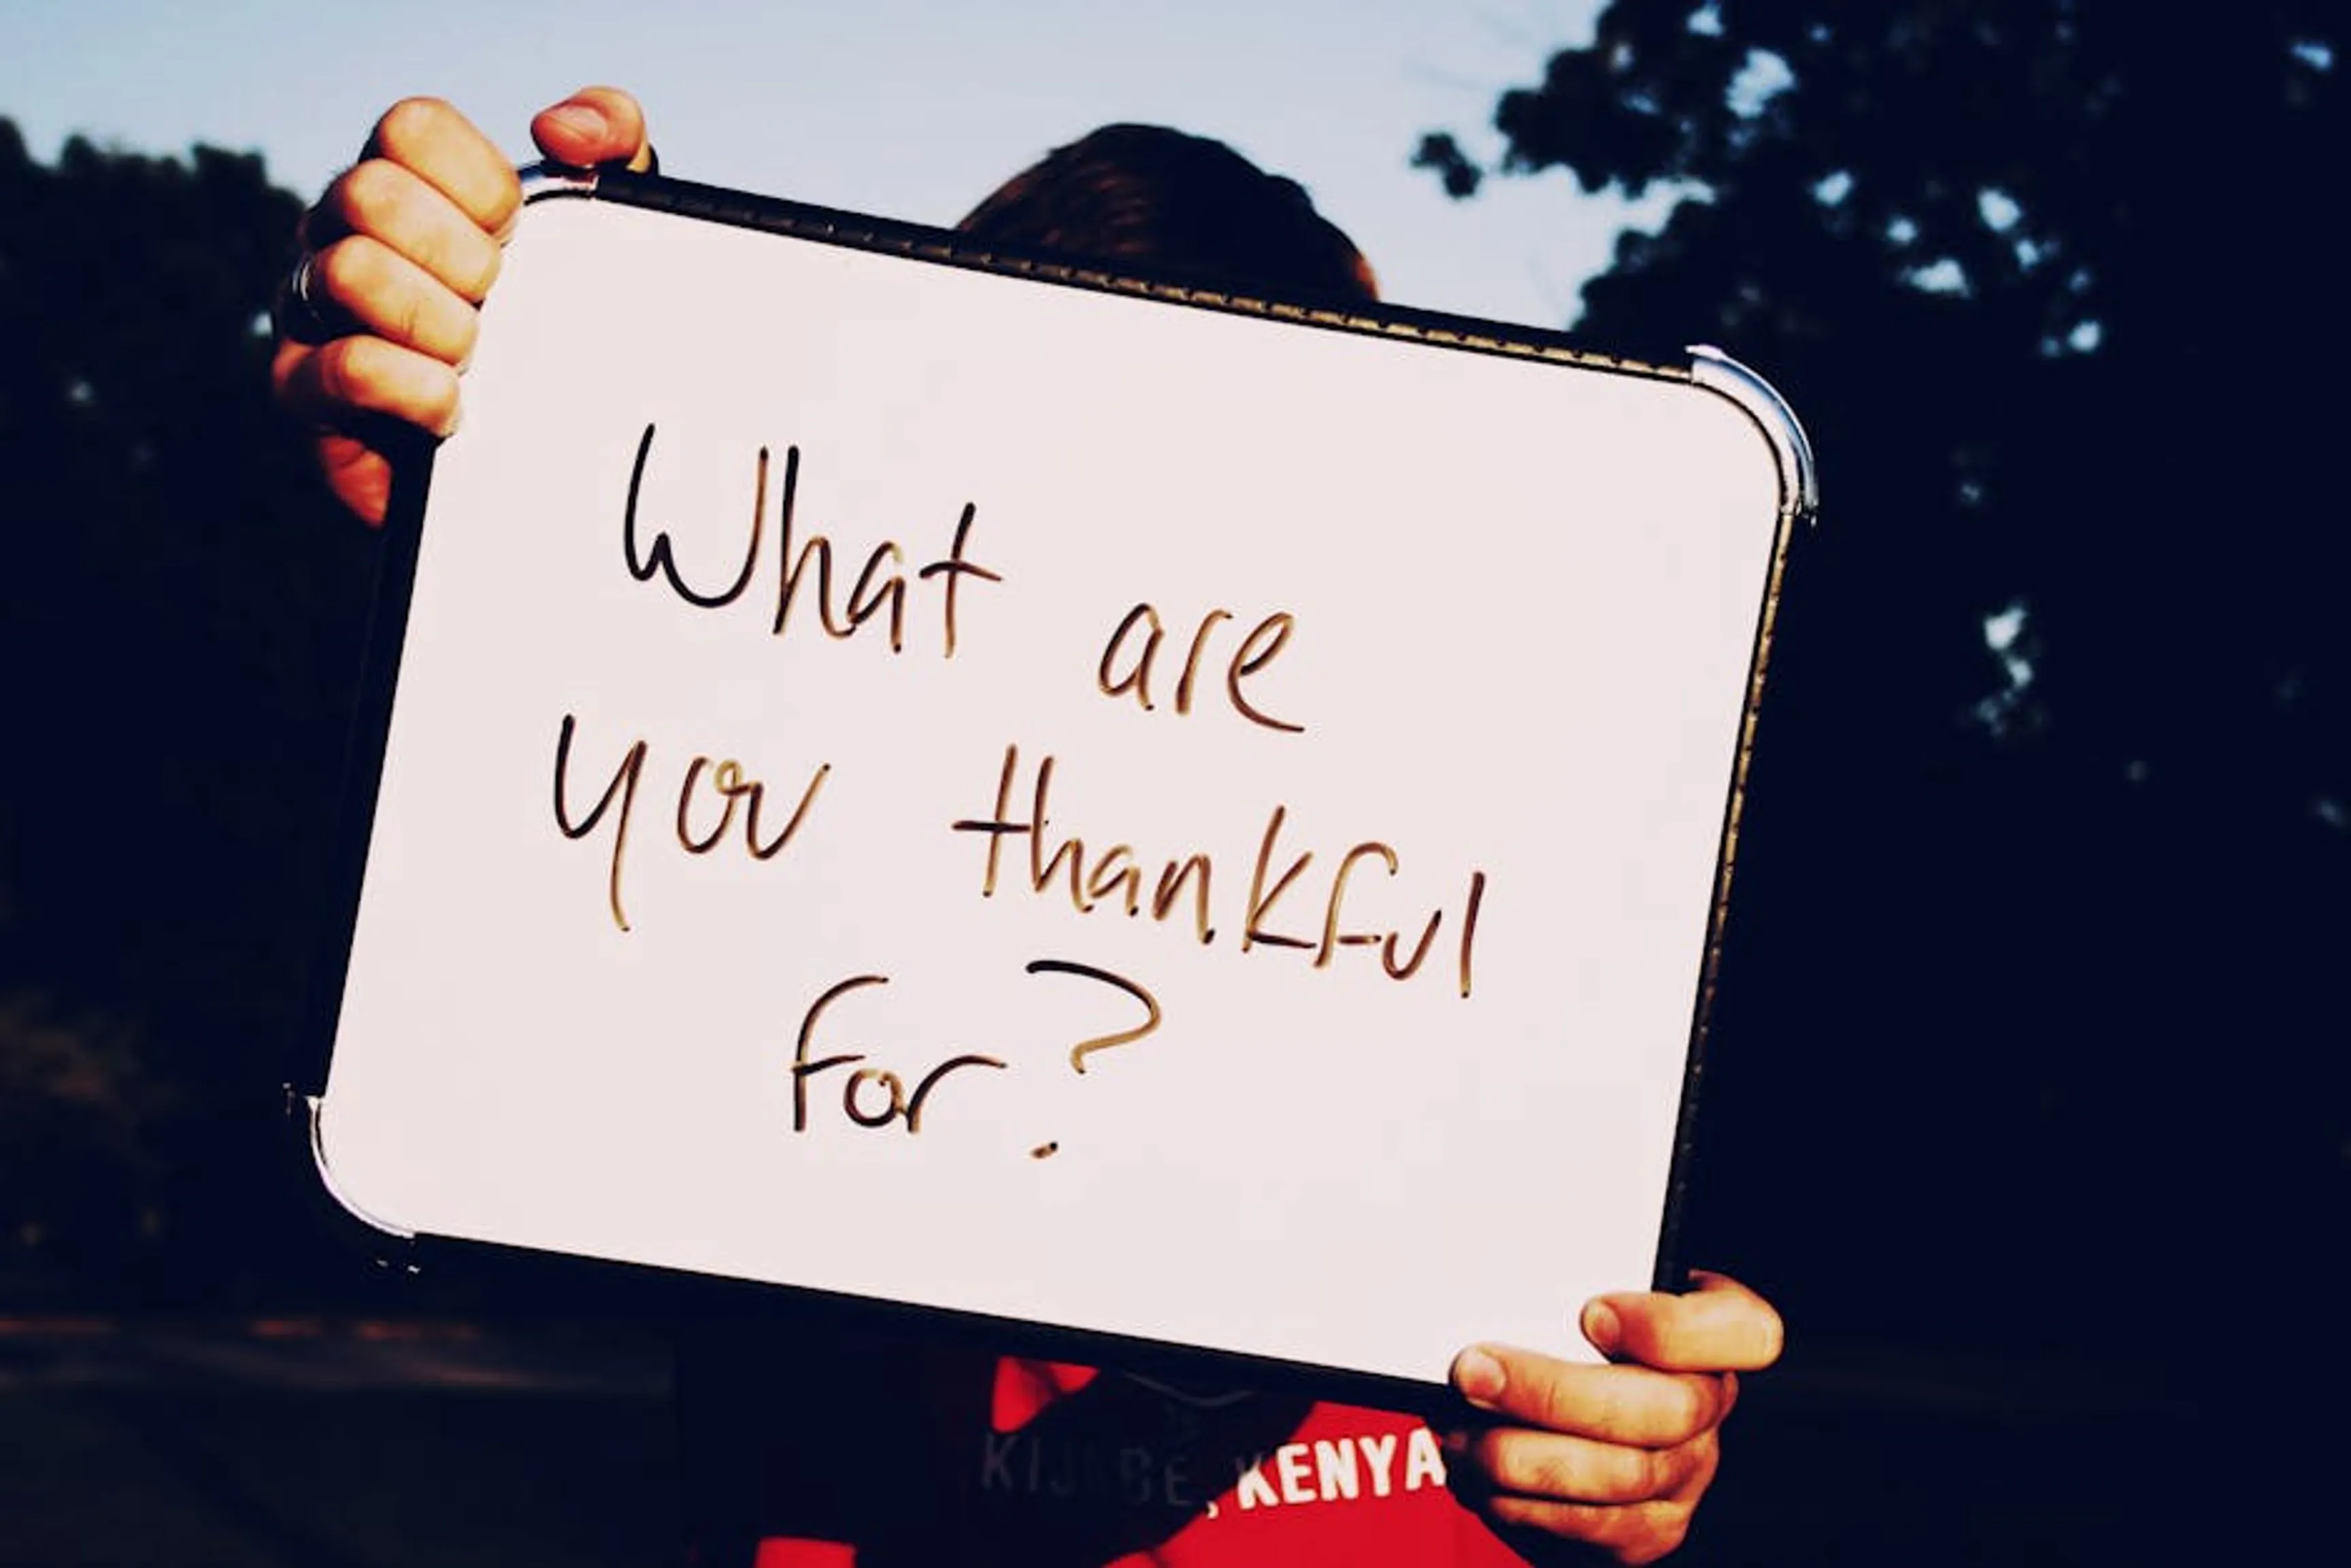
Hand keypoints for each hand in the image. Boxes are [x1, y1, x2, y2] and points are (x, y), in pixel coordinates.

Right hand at [270, 87, 654, 523]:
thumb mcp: (609, 224)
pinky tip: (455, 407)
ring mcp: (312, 308)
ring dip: (435, 319)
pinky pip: (339, 369)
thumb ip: (613, 142)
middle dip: (459, 254)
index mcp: (405, 182)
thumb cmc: (560, 325)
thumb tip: (559, 129)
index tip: (518, 233)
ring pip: (348, 271)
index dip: (479, 181)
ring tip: (477, 356)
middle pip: (369, 193)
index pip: (411, 128)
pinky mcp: (306, 394)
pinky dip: (411, 387)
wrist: (538, 459)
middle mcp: (341, 231)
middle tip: (498, 300)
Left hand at [1446, 1271, 1782, 1564]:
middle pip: (1667, 1411)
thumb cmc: (1574, 1327)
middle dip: (1555, 1393)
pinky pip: (1590, 1527)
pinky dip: (1521, 1501)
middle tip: (1473, 1370)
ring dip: (1524, 1455)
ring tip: (1459, 1427)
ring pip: (1622, 1479)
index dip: (1672, 1329)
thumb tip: (1491, 1278)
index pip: (1746, 1334)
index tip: (1591, 1313)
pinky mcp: (1646, 1530)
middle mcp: (1712, 1406)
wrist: (1577, 1412)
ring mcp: (1686, 1475)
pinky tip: (1475, 1471)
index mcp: (1719, 1332)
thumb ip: (1565, 1277)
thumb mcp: (1583, 1284)